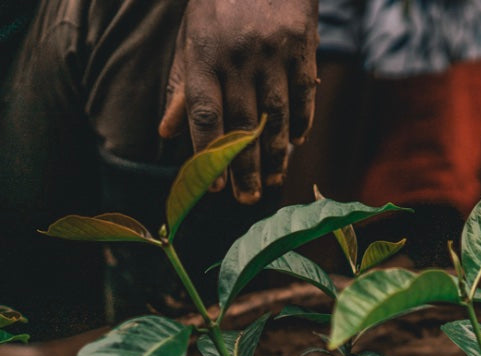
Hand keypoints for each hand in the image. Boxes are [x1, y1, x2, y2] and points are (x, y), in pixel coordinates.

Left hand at [159, 0, 319, 203]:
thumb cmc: (219, 3)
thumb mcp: (192, 36)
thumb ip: (182, 86)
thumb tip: (166, 132)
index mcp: (204, 54)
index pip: (206, 115)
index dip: (211, 155)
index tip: (216, 187)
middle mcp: (238, 56)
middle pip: (243, 125)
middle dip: (245, 168)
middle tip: (247, 200)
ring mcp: (272, 53)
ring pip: (276, 118)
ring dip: (275, 155)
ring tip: (272, 181)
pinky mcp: (301, 48)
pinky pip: (302, 97)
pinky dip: (300, 125)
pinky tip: (294, 145)